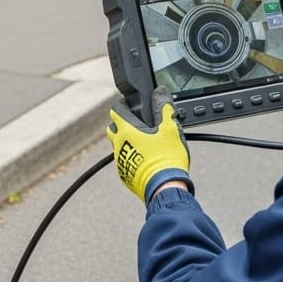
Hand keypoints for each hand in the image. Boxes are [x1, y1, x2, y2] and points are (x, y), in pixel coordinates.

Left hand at [106, 86, 190, 202]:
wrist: (165, 188)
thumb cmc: (166, 158)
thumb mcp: (170, 129)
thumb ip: (163, 108)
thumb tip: (160, 92)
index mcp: (127, 131)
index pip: (116, 111)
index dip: (124, 105)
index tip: (131, 105)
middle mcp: (119, 145)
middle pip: (112, 128)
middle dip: (121, 124)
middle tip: (137, 125)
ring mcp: (120, 161)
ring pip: (118, 146)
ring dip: (127, 142)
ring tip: (144, 143)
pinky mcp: (125, 175)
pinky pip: (124, 162)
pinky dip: (132, 158)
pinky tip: (145, 160)